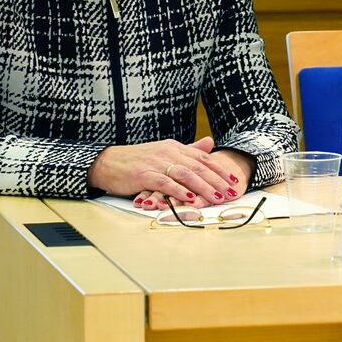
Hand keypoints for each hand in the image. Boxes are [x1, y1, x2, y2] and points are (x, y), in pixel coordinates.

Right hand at [130, 145, 255, 210]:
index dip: (220, 169)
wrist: (107, 162)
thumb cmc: (137, 160)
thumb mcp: (165, 151)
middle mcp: (168, 153)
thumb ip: (188, 149)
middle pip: (198, 167)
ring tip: (217, 197)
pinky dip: (179, 191)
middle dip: (217, 181)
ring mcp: (156, 163)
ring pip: (185, 175)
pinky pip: (165, 183)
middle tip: (231, 192)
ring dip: (204, 187)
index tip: (234, 180)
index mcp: (175, 147)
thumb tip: (210, 143)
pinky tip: (191, 198)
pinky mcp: (144, 175)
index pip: (202, 158)